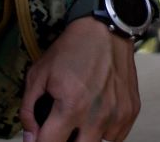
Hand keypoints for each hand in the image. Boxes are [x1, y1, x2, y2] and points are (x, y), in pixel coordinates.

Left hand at [20, 17, 138, 141]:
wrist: (106, 29)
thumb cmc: (72, 49)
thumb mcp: (38, 74)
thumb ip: (28, 110)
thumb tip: (30, 137)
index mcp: (71, 107)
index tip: (40, 136)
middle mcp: (97, 116)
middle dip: (63, 141)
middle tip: (59, 130)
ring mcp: (117, 115)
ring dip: (85, 138)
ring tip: (79, 122)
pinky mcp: (131, 111)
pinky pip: (116, 138)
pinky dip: (104, 133)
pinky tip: (95, 118)